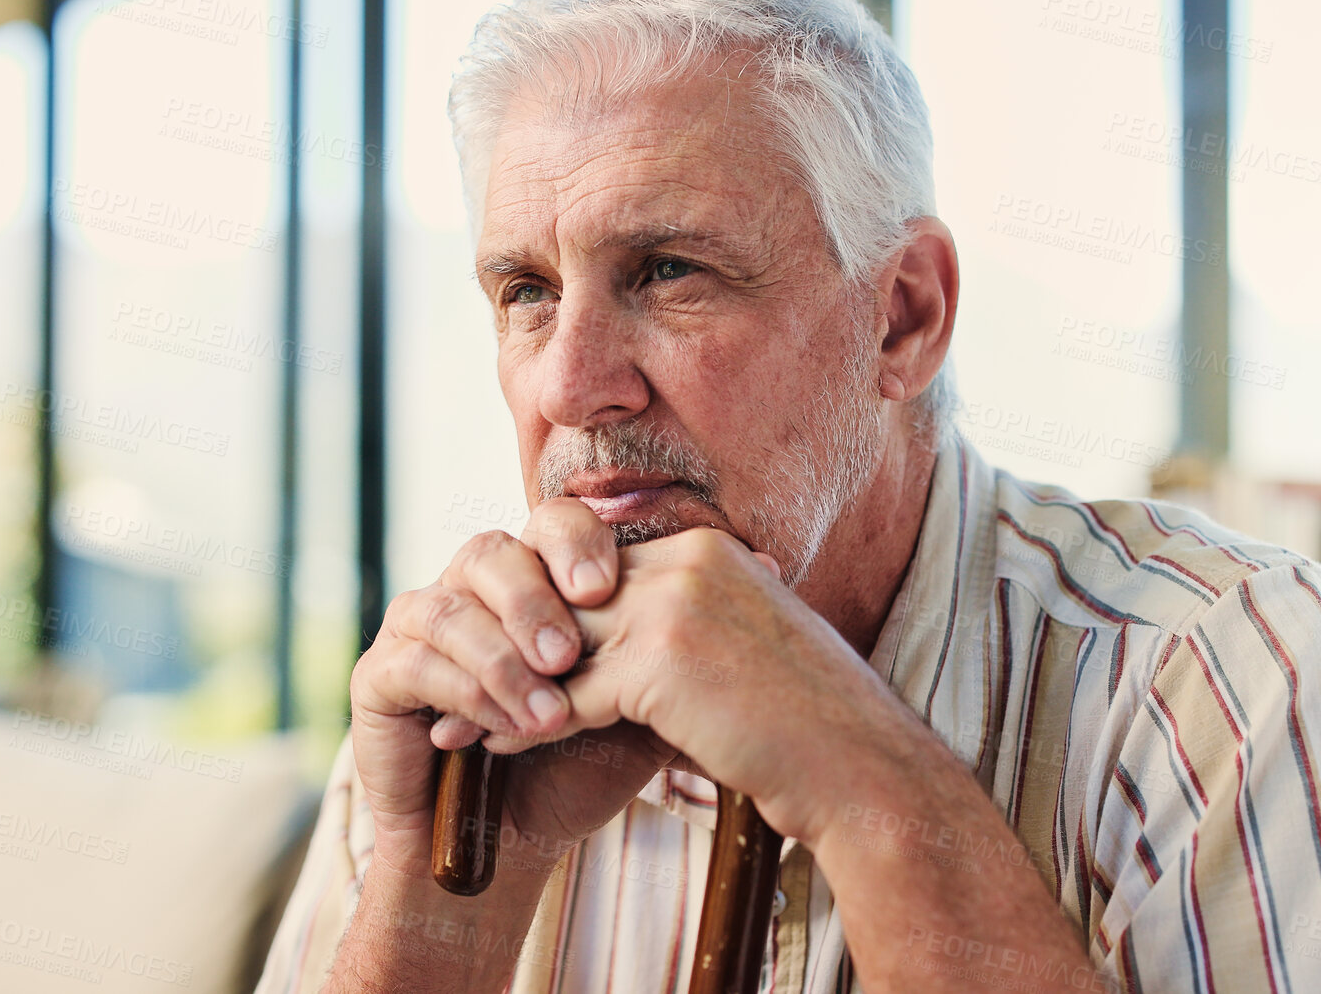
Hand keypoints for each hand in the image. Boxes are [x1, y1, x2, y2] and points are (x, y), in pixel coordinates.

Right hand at [347, 498, 679, 886]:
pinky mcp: (380, 674)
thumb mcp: (639, 706)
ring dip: (502, 657)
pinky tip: (498, 727)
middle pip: (498, 549)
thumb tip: (770, 564)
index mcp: (534, 581)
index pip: (556, 529)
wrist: (509, 849)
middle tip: (569, 649)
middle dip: (535, 596)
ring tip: (545, 711)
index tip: (611, 590)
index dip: (581, 549)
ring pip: (451, 602)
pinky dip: (463, 690)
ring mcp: (420, 625)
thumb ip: (682, 642)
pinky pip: (415, 659)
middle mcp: (472, 590)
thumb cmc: (577, 773)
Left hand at [483, 526, 937, 844]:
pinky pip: (565, 694)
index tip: (508, 656)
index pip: (599, 572)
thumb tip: (609, 660)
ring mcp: (673, 604)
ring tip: (457, 725)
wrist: (863, 772)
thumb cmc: (808, 731)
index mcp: (708, 549)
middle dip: (508, 645)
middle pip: (566, 599)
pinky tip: (494, 751)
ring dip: (501, 689)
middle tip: (458, 684)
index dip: (547, 617)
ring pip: (556, 645)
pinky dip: (525, 726)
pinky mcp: (660, 660)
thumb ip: (673, 637)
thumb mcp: (739, 655)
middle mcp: (688, 561)